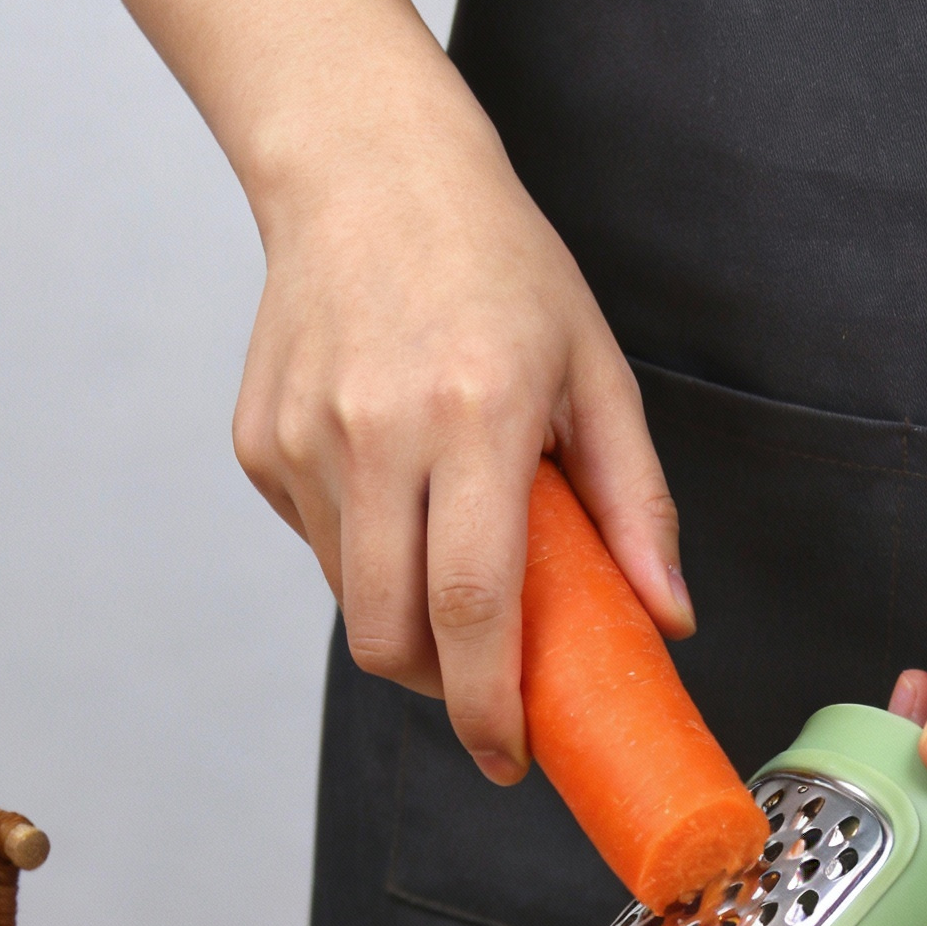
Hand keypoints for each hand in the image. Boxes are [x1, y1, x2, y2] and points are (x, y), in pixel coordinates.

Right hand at [231, 81, 689, 785]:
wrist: (363, 166)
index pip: (472, 608)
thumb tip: (668, 620)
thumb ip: (635, 504)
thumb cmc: (495, 264)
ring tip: (452, 564)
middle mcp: (375, 429)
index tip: (510, 759)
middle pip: (393, 637)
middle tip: (489, 687)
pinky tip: (398, 493)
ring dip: (407, 627)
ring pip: (352, 603)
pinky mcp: (258, 444)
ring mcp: (302, 439)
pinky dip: (367, 559)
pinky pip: (320, 550)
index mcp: (474, 413)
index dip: (490, 708)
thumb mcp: (594, 370)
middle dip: (444, 692)